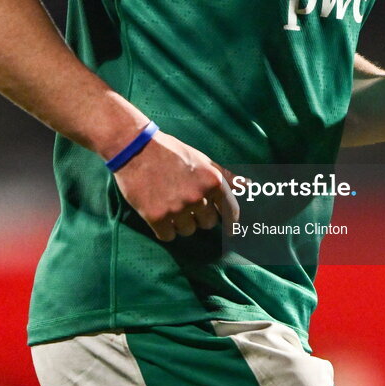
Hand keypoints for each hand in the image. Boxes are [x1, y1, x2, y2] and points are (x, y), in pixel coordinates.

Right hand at [113, 129, 240, 240]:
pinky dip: (165, 230)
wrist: (135, 148)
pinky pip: (168, 236)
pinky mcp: (157, 217)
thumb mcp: (202, 159)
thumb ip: (226, 176)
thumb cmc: (171, 151)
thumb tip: (249, 185)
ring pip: (188, 231)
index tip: (230, 231)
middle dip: (199, 217)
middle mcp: (198, 196)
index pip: (229, 211)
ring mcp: (177, 208)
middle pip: (208, 224)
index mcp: (212, 181)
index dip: (230, 223)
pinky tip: (159, 214)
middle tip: (186, 202)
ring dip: (181, 223)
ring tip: (170, 203)